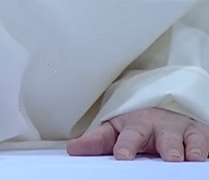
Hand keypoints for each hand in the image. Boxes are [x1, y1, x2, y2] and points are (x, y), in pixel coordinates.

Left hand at [67, 108, 208, 161]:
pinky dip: (202, 146)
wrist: (162, 109)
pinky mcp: (197, 134)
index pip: (130, 136)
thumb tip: (72, 149)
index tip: (123, 155)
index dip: (126, 145)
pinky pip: (203, 139)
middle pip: (163, 136)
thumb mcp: (114, 131)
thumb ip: (96, 141)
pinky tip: (199, 155)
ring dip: (185, 147)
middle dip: (166, 146)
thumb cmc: (136, 127)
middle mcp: (159, 127)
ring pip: (186, 138)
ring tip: (183, 157)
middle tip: (169, 157)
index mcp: (135, 127)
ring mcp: (180, 131)